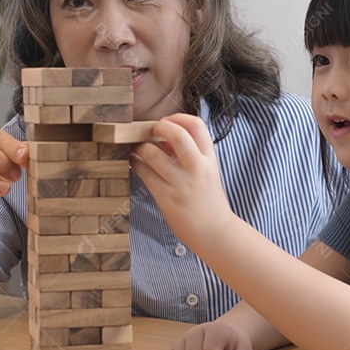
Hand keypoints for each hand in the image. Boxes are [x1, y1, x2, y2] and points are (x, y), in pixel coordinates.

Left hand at [130, 114, 234, 241]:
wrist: (215, 232)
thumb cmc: (209, 201)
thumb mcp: (208, 171)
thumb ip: (192, 153)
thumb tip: (165, 137)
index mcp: (209, 159)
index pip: (197, 125)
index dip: (178, 118)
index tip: (167, 122)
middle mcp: (197, 168)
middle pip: (177, 134)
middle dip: (159, 127)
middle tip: (151, 132)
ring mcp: (182, 183)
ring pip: (153, 153)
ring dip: (141, 147)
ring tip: (139, 149)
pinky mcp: (167, 197)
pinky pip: (144, 173)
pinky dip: (136, 164)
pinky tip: (134, 162)